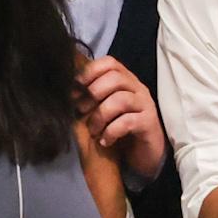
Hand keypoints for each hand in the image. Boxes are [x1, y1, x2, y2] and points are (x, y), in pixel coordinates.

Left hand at [77, 55, 166, 179]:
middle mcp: (137, 89)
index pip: (109, 63)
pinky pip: (128, 122)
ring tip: (93, 130)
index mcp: (126, 81)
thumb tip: (68, 88)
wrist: (144, 154)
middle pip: (115, 78)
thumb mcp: (102, 110)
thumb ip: (90, 97)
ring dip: (100, 116)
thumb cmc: (119, 129)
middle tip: (81, 110)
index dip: (90, 71)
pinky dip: (111, 132)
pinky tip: (104, 141)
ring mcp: (145, 105)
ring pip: (120, 100)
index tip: (76, 88)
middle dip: (93, 93)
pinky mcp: (149, 124)